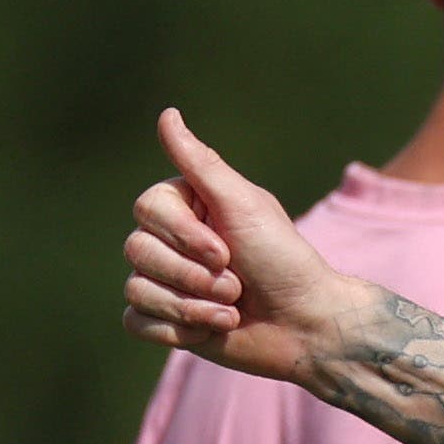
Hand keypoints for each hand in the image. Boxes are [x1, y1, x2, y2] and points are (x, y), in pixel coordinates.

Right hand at [122, 107, 365, 382]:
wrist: (308, 325)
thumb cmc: (283, 260)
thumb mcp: (244, 205)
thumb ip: (201, 162)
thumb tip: (167, 114)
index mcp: (185, 206)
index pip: (146, 210)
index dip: (185, 237)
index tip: (228, 250)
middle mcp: (170, 240)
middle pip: (137, 250)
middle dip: (195, 276)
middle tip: (238, 284)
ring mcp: (165, 281)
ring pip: (136, 288)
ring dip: (192, 306)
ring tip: (233, 309)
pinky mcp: (166, 320)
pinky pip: (135, 322)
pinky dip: (177, 330)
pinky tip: (213, 330)